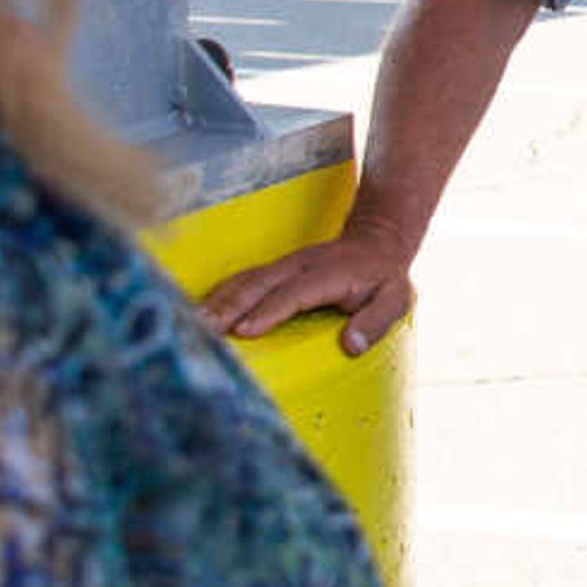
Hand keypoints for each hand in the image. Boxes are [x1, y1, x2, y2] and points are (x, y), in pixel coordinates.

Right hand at [202, 219, 417, 356]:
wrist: (377, 241)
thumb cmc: (384, 279)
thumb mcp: (396, 300)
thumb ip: (375, 322)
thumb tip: (351, 345)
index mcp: (329, 274)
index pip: (294, 294)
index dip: (268, 311)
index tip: (243, 331)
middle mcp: (300, 265)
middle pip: (258, 284)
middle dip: (228, 307)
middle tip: (201, 331)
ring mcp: (284, 264)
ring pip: (244, 280)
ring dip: (216, 301)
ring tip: (190, 323)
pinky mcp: (273, 269)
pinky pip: (242, 280)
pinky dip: (219, 294)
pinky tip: (198, 310)